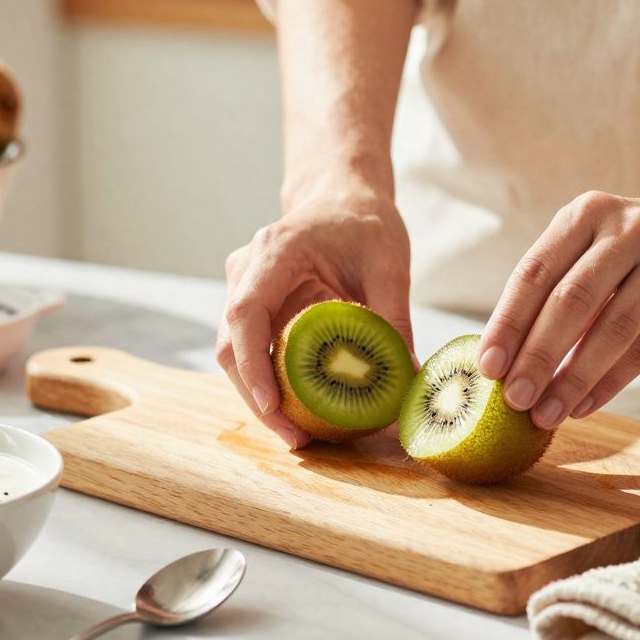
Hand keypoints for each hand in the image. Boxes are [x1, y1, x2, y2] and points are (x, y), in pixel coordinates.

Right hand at [217, 196, 412, 447]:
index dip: (252, 363)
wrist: (342, 199)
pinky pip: (251, 354)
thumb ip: (395, 317)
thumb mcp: (389, 265)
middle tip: (295, 439)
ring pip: (234, 356)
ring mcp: (242, 290)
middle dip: (257, 398)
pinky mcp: (252, 311)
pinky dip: (269, 386)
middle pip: (230, 345)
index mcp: (275, 251)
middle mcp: (246, 271)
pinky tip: (298, 415)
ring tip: (298, 437)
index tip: (272, 404)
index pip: (246, 312)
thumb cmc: (365, 224)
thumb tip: (409, 378)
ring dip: (260, 398)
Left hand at [477, 190, 639, 428]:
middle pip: (570, 300)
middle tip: (513, 398)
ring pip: (612, 328)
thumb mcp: (595, 243)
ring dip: (574, 377)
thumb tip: (506, 357)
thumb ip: (556, 286)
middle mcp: (624, 230)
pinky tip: (584, 405)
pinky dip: (611, 381)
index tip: (486, 366)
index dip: (507, 323)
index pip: (534, 272)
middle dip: (537, 355)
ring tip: (546, 414)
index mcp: (584, 214)